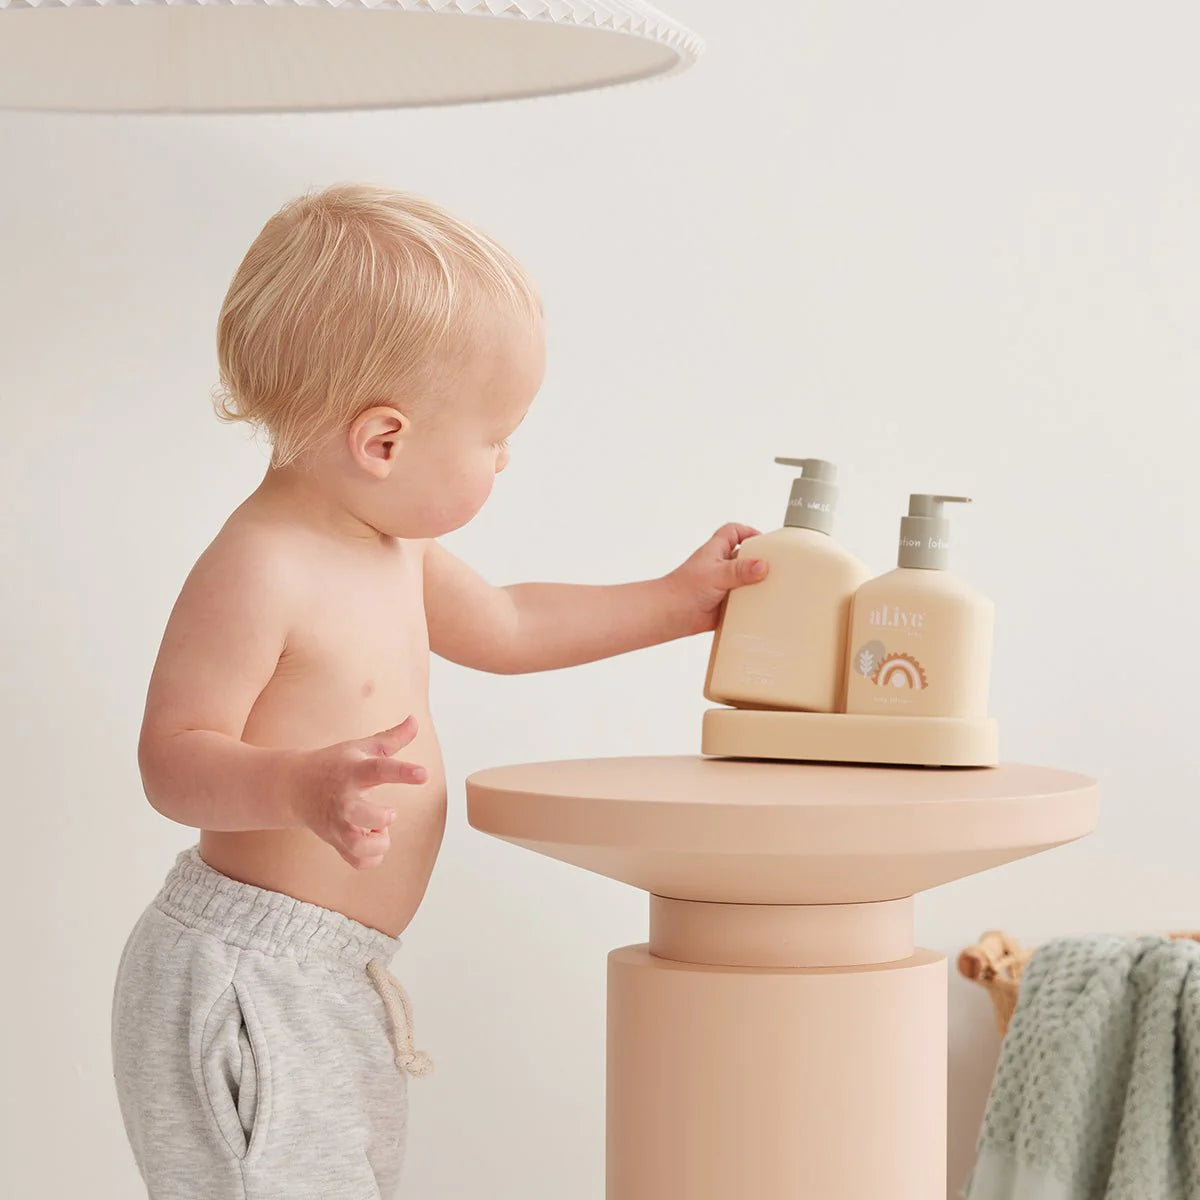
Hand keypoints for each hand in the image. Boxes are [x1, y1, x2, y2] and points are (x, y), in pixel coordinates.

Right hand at [289, 716, 427, 869]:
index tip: (424, 774)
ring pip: (359, 846)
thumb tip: (415, 720)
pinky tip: (372, 841)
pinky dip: (372, 858)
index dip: (403, 772)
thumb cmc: (335, 764)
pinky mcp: (335, 841)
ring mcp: (337, 823)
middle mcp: (344, 799)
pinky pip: (357, 861)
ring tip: (377, 830)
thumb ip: (392, 738)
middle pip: (363, 815)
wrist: (294, 786)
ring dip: (377, 842)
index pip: (379, 769)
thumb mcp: (361, 747)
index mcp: (354, 771)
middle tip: (388, 813)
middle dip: (381, 818)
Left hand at [665, 523, 767, 635]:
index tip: (764, 542)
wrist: (671, 615)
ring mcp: (724, 585)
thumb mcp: (716, 574)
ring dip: (757, 586)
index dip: (748, 532)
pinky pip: (744, 601)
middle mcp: (721, 566)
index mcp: (717, 551)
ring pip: (747, 581)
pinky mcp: (727, 603)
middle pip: (746, 557)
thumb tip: (762, 566)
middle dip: (759, 562)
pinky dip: (752, 604)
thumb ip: (740, 570)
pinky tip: (761, 607)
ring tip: (772, 589)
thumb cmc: (684, 588)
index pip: (733, 532)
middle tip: (776, 568)